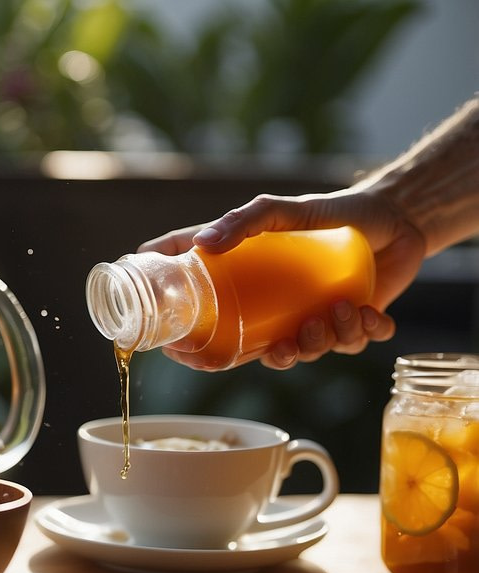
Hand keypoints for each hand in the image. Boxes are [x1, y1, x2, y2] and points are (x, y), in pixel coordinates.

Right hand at [139, 188, 425, 368]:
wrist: (393, 215)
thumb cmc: (328, 212)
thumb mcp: (279, 210)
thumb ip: (241, 222)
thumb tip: (203, 244)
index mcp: (251, 290)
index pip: (209, 321)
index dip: (191, 345)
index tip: (183, 353)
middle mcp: (279, 311)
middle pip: (261, 352)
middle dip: (275, 358)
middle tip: (283, 348)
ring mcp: (315, 319)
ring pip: (309, 352)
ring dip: (321, 342)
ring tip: (337, 311)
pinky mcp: (353, 324)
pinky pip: (353, 343)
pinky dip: (360, 332)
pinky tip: (366, 313)